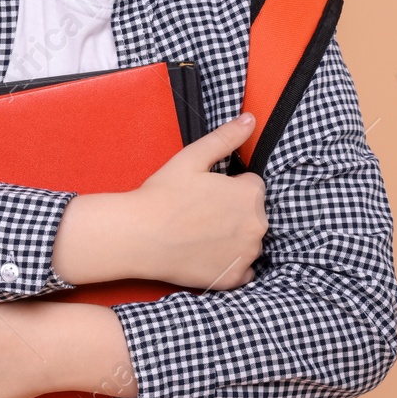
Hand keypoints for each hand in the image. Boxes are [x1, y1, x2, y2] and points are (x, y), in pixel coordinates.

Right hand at [128, 112, 266, 290]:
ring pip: (249, 241)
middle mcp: (257, 225)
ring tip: (201, 233)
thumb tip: (250, 119)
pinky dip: (231, 264)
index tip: (207, 193)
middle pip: (253, 214)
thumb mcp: (193, 157)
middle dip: (234, 212)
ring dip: (234, 238)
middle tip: (200, 213)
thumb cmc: (163, 194)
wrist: (139, 237)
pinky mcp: (234, 278)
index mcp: (251, 193)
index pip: (252, 186)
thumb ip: (227, 137)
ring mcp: (247, 255)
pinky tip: (207, 254)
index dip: (229, 187)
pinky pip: (244, 269)